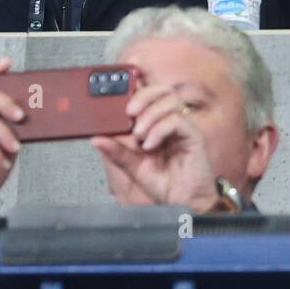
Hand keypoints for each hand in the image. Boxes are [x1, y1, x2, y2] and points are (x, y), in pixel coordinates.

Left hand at [91, 84, 221, 213]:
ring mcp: (183, 128)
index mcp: (157, 124)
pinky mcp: (193, 136)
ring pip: (169, 101)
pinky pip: (176, 120)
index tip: (120, 86)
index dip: (137, 85)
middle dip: (142, 96)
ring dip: (149, 115)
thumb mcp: (133, 167)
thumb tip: (96, 138)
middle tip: (128, 112)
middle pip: (161, 90)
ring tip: (139, 136)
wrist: (183, 203)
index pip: (149, 95)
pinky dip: (159, 130)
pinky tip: (150, 145)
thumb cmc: (165, 183)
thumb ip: (117, 151)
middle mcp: (171, 121)